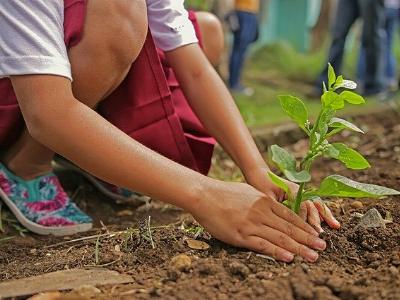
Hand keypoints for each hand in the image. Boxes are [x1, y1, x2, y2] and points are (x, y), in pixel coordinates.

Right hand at [191, 181, 326, 262]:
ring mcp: (252, 224)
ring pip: (280, 238)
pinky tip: (289, 258)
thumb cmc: (224, 193)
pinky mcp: (241, 235)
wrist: (204, 195)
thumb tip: (274, 208)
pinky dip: (277, 252)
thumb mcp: (248, 192)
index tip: (316, 234)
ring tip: (313, 256)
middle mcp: (262, 212)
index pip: (290, 216)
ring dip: (299, 248)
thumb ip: (263, 202)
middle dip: (308, 239)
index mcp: (264, 201)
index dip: (305, 227)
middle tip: (322, 247)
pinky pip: (262, 245)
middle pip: (290, 228)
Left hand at [244, 167, 340, 232]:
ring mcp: (302, 193)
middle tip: (320, 233)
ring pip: (316, 205)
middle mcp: (300, 191)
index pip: (302, 205)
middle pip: (312, 205)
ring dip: (325, 216)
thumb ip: (276, 207)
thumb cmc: (260, 185)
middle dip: (316, 220)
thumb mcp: (266, 197)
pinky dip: (323, 213)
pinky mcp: (301, 197)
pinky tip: (332, 222)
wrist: (259, 174)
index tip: (309, 230)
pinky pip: (314, 206)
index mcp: (291, 189)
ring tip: (335, 226)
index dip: (305, 218)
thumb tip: (282, 222)